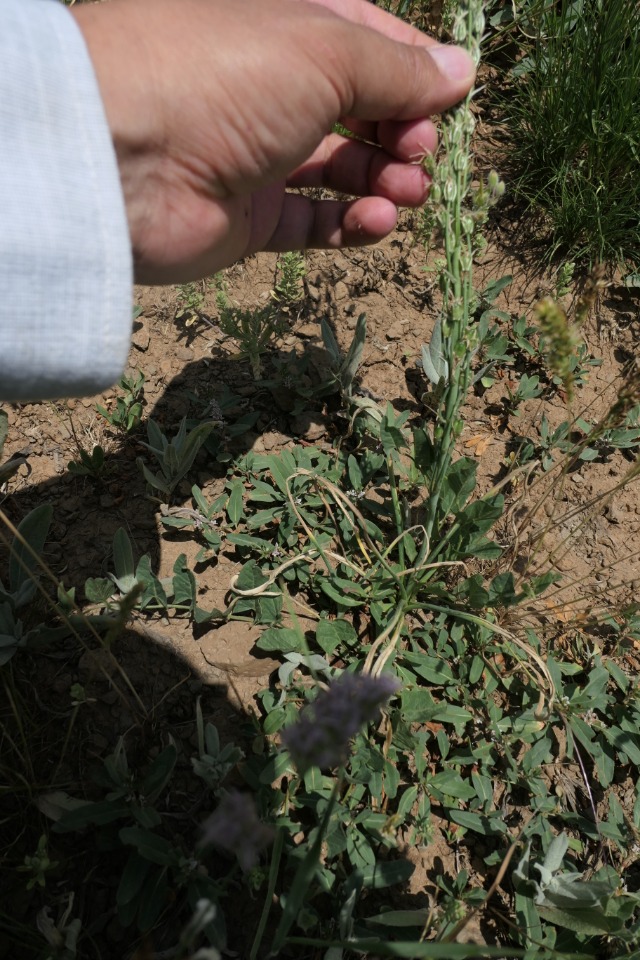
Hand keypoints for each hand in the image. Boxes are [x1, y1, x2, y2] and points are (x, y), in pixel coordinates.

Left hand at [73, 0, 474, 283]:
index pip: (363, 36)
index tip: (454, 95)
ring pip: (338, 167)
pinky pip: (310, 220)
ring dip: (383, 179)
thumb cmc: (222, 76)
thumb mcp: (325, 52)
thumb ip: (397, 70)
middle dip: (401, 128)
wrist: (123, 163)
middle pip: (355, 106)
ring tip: (408, 193)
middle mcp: (265, 85)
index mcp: (280, 21)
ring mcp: (254, 154)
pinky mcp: (245, 216)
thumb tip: (460, 72)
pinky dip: (349, 223)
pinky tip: (376, 221)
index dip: (412, 66)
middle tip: (423, 152)